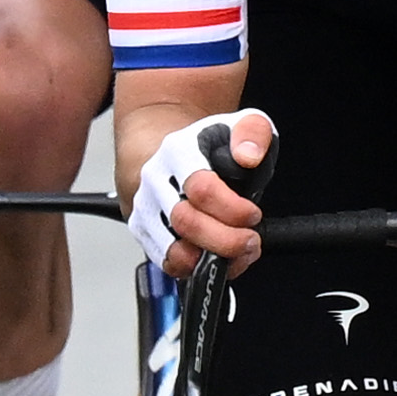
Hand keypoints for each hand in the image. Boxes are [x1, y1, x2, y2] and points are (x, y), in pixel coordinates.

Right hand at [128, 110, 269, 275]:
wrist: (161, 148)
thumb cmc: (204, 144)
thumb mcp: (237, 125)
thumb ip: (252, 133)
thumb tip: (248, 156)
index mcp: (178, 151)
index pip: (202, 188)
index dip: (234, 209)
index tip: (253, 214)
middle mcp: (155, 181)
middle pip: (186, 222)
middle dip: (226, 240)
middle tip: (250, 240)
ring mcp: (146, 208)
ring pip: (174, 250)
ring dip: (213, 260)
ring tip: (238, 253)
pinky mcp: (143, 232)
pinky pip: (168, 263)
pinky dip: (197, 270)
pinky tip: (218, 260)